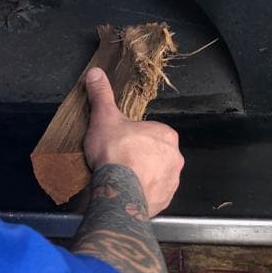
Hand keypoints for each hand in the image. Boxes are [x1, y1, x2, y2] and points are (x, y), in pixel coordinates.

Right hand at [82, 67, 183, 217]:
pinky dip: (142, 192)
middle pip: (154, 153)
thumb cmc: (115, 153)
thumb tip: (96, 73)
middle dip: (139, 157)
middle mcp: (175, 157)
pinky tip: (126, 191)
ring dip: (141, 176)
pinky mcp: (165, 199)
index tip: (118, 142)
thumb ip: (101, 95)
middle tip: (117, 160)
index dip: (132, 136)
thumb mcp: (104, 118)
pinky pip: (153, 193)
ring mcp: (172, 180)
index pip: (150, 132)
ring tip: (120, 178)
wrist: (120, 190)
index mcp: (165, 134)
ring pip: (155, 174)